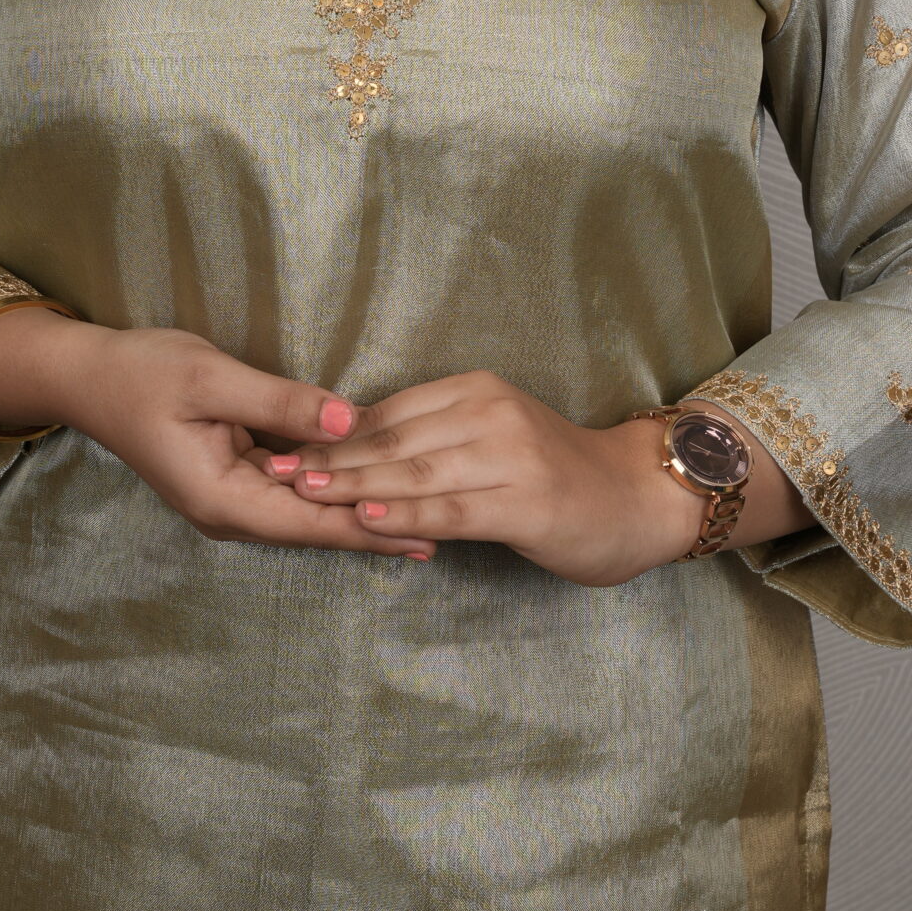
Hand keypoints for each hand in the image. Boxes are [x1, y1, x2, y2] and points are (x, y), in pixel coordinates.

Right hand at [0, 311, 436, 562]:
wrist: (88, 376)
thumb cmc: (141, 372)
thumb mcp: (211, 377)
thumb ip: (280, 402)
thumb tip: (347, 421)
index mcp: (221, 497)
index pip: (310, 520)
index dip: (369, 526)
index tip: (423, 532)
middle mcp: (228, 511)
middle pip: (314, 525)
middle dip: (375, 527)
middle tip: (444, 532)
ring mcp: (229, 497)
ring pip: (305, 510)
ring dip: (357, 511)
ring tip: (421, 518)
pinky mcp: (233, 478)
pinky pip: (292, 490)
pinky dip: (330, 488)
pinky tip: (369, 485)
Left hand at [251, 371, 705, 585]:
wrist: (637, 499)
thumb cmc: (556, 474)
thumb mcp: (494, 436)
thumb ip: (434, 437)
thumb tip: (352, 448)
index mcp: (476, 390)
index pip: (388, 412)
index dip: (331, 434)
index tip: (282, 448)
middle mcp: (491, 413)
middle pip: (392, 439)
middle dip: (328, 459)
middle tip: (274, 472)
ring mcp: (511, 456)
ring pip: (414, 472)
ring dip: (353, 486)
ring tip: (304, 495)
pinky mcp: (525, 502)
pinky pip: (451, 509)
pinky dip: (403, 513)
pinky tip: (365, 520)